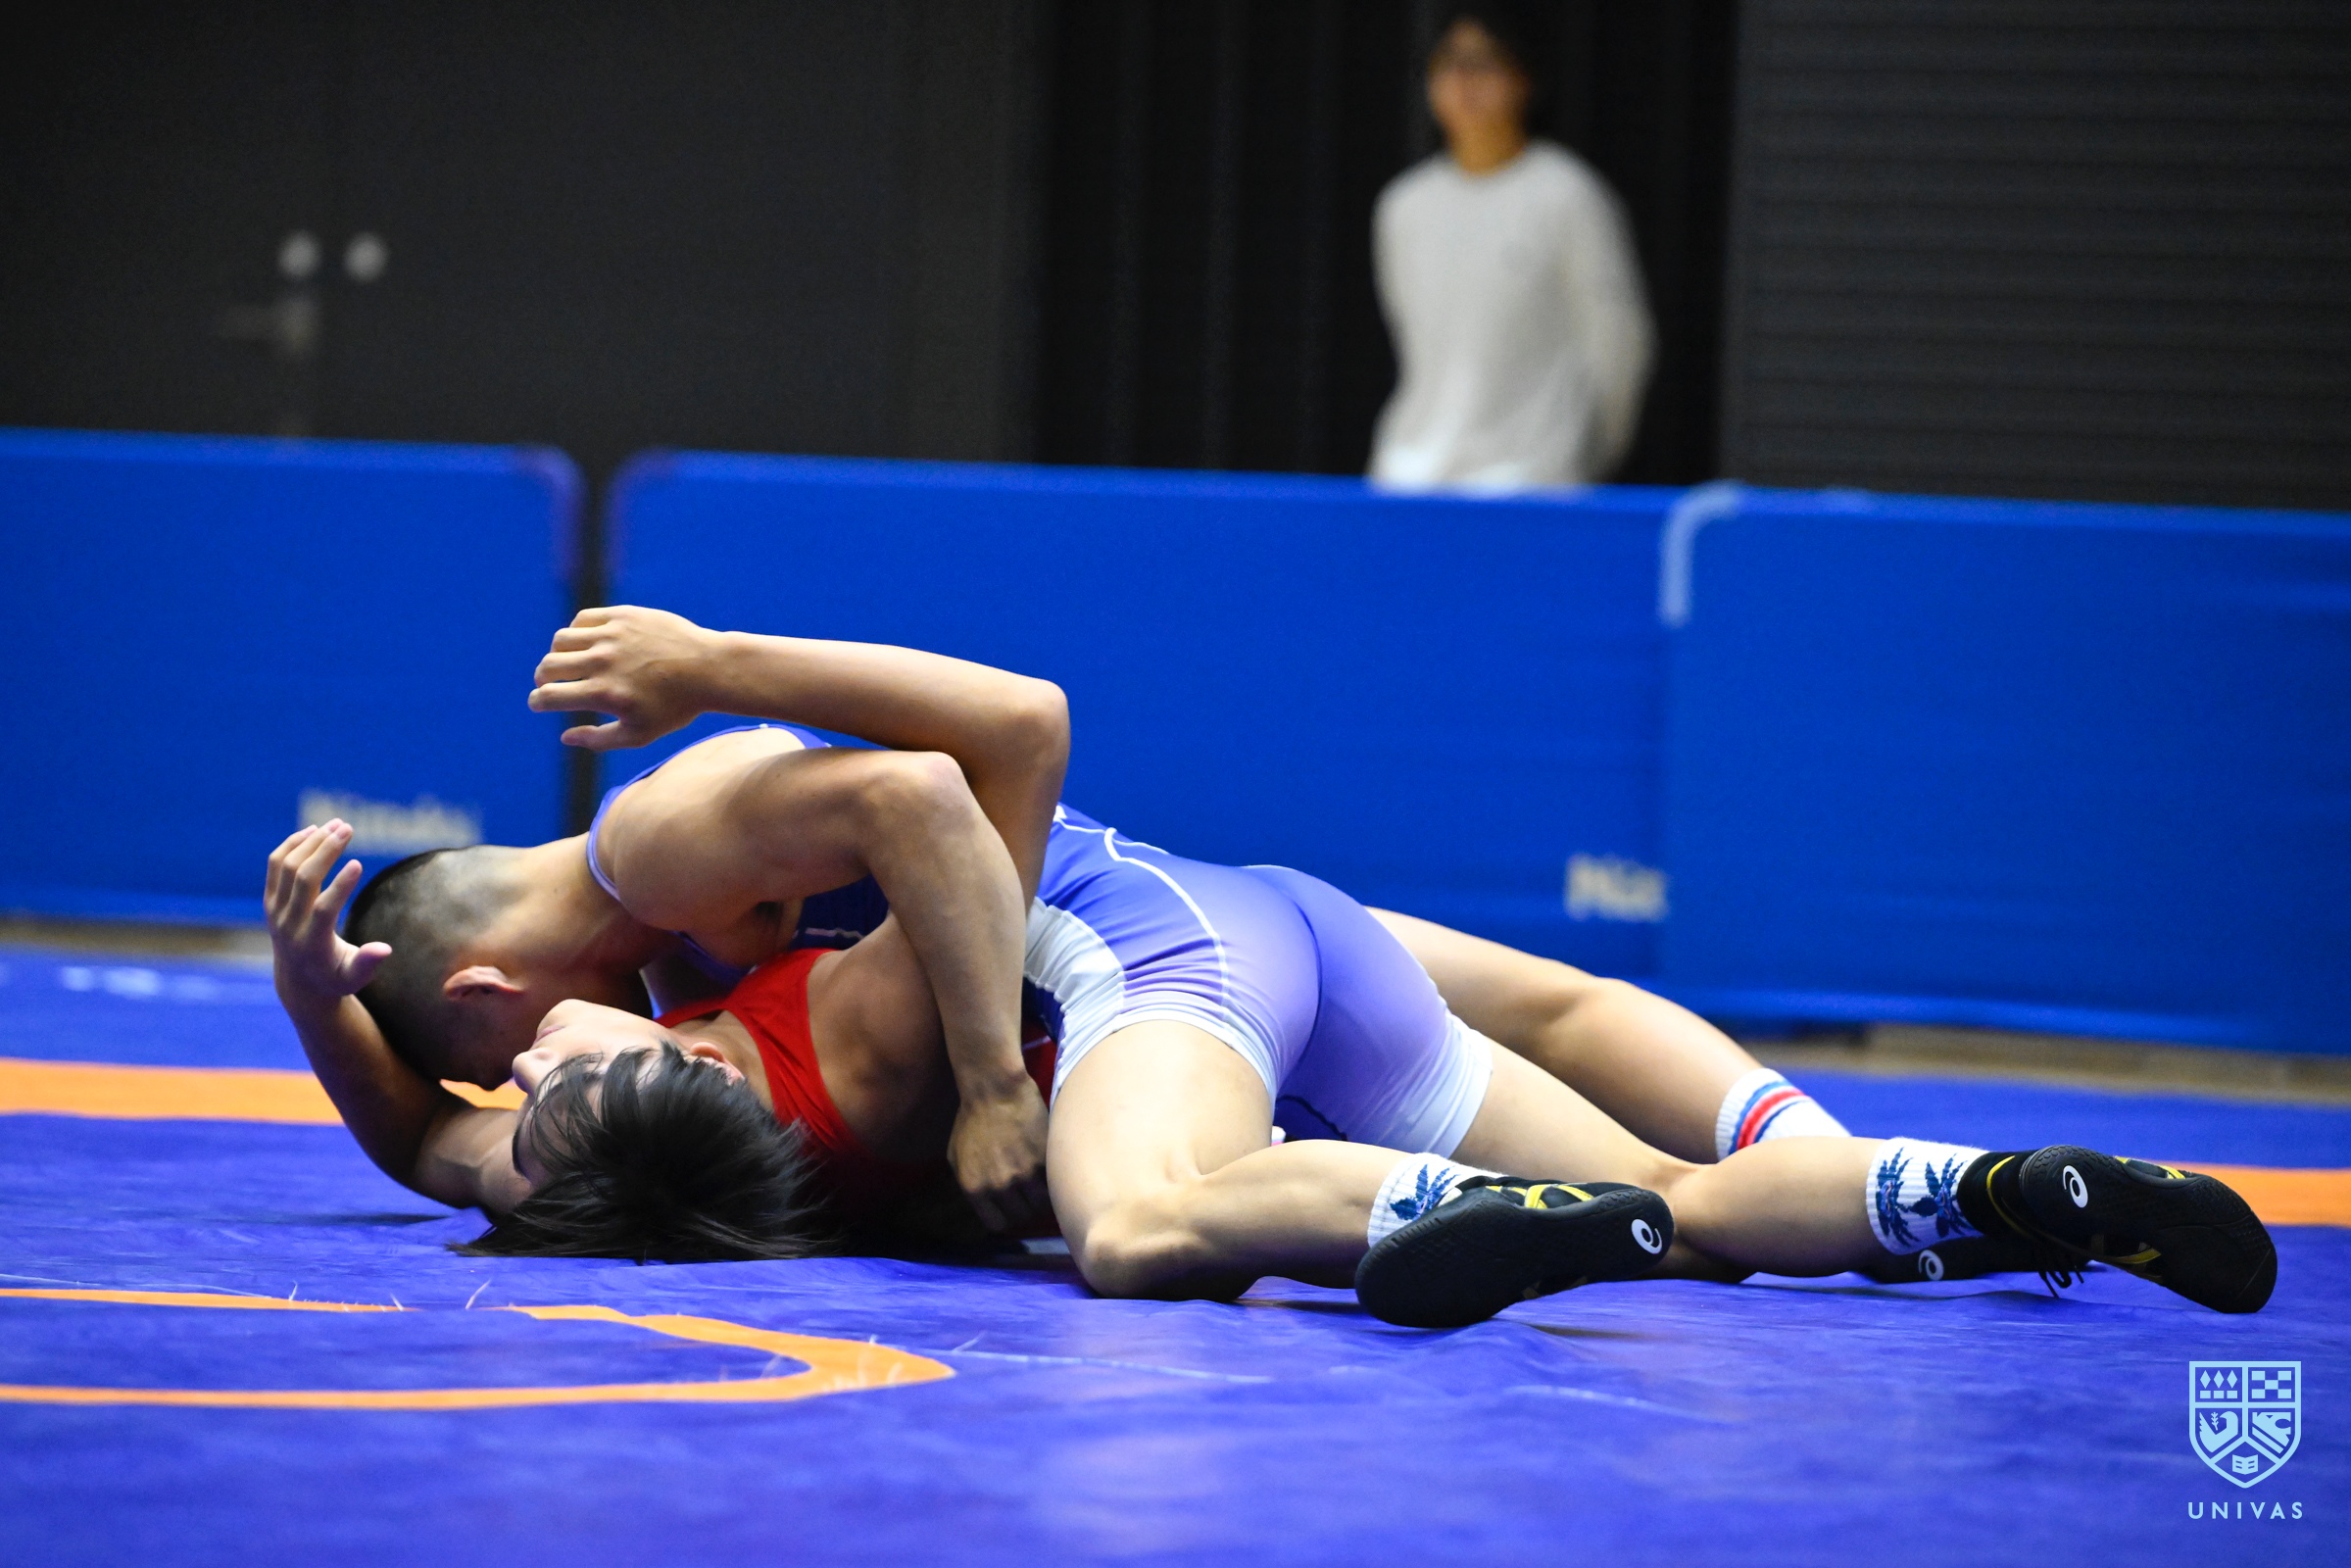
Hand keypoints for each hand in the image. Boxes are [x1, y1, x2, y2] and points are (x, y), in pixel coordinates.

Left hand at [265, 821, 389, 1005]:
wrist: (298, 980)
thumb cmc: (335, 976)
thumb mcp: (355, 978)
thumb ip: (368, 963)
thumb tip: (386, 949)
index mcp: (312, 944)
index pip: (323, 910)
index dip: (340, 886)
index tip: (357, 862)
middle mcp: (288, 925)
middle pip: (303, 880)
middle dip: (326, 851)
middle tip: (348, 828)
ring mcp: (275, 911)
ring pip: (288, 867)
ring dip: (311, 842)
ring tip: (336, 825)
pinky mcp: (270, 900)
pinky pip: (276, 865)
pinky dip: (292, 844)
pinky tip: (313, 831)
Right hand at [527, 605, 721, 750]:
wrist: (709, 669)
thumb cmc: (676, 707)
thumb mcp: (640, 734)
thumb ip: (599, 740)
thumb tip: (565, 736)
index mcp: (605, 694)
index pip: (549, 696)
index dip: (538, 702)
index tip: (540, 703)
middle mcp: (604, 662)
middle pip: (548, 666)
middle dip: (543, 679)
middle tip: (552, 685)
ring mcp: (612, 635)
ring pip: (561, 640)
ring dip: (558, 655)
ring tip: (569, 664)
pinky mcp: (623, 615)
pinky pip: (583, 619)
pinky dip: (577, 632)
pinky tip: (587, 643)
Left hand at [947, 1085, 1050, 1232]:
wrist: (995, 1089)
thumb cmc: (971, 1119)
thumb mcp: (956, 1156)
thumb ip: (970, 1183)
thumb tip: (986, 1203)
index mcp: (974, 1188)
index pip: (998, 1224)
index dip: (1007, 1216)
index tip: (1013, 1206)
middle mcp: (999, 1187)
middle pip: (1022, 1216)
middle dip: (1026, 1206)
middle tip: (1030, 1191)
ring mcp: (1024, 1174)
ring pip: (1042, 1204)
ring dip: (1043, 1195)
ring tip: (1043, 1181)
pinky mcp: (1045, 1160)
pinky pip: (1054, 1183)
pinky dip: (1054, 1179)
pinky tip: (1051, 1169)